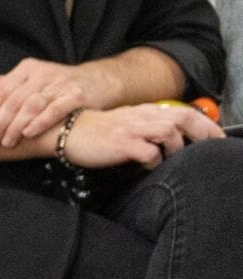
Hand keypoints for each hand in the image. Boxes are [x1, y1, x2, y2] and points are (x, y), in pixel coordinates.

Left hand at [0, 58, 109, 148]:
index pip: (1, 89)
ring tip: (6, 142)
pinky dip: (39, 122)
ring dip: (16, 126)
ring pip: (31, 105)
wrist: (99, 81)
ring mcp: (60, 83)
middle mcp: (42, 73)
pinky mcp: (76, 96)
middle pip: (14, 99)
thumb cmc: (57, 84)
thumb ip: (3, 83)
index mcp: (27, 68)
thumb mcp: (30, 79)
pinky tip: (27, 134)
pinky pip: (54, 110)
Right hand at [62, 104, 222, 168]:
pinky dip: (154, 161)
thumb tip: (168, 139)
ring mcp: (131, 129)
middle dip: (203, 130)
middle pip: (182, 116)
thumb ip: (145, 128)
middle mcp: (140, 117)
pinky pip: (149, 153)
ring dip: (176, 147)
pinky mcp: (121, 143)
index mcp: (142, 112)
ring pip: (169, 132)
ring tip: (170, 158)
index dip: (203, 123)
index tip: (215, 137)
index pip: (180, 112)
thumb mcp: (123, 125)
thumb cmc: (93, 133)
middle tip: (212, 144)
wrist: (64, 132)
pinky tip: (148, 166)